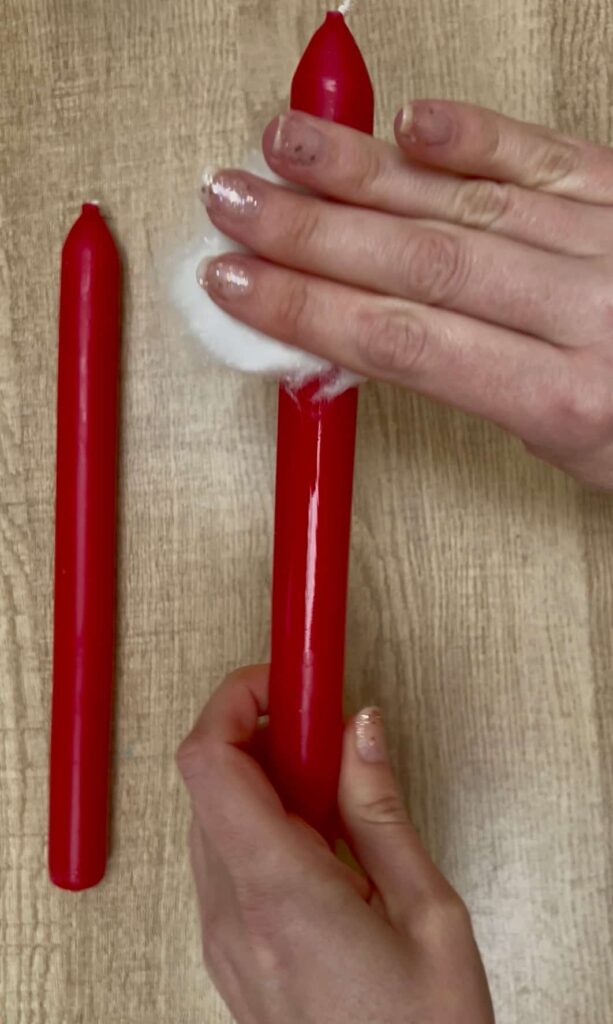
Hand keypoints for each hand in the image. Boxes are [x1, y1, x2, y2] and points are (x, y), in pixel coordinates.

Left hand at [177, 666, 494, 1023]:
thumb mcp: (429, 914)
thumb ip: (381, 810)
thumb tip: (357, 730)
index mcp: (279, 892)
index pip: (209, 761)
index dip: (234, 701)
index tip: (285, 680)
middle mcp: (231, 914)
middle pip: (207, 781)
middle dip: (257, 732)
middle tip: (322, 726)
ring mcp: (222, 939)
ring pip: (213, 818)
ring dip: (262, 778)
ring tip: (332, 786)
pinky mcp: (230, 955)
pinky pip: (225, 861)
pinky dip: (261, 823)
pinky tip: (322, 840)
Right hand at [200, 101, 612, 488]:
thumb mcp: (569, 456)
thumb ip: (475, 395)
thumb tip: (367, 345)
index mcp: (567, 401)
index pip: (403, 342)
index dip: (305, 307)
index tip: (236, 284)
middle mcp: (591, 312)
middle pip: (419, 260)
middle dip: (310, 230)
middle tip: (232, 201)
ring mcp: (612, 242)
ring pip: (467, 200)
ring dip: (365, 170)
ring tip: (285, 144)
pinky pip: (545, 156)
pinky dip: (473, 134)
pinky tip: (409, 121)